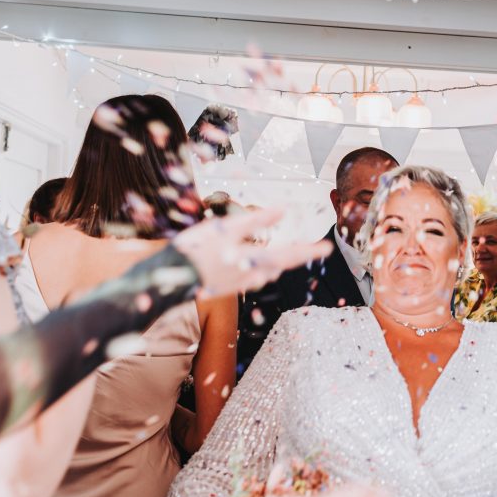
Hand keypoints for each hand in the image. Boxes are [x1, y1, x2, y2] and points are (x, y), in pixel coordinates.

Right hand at [174, 208, 330, 297]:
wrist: (168, 279)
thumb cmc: (197, 250)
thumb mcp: (227, 228)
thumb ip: (257, 220)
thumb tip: (283, 209)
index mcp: (255, 261)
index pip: (291, 255)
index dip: (310, 250)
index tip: (328, 247)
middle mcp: (252, 276)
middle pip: (281, 265)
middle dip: (296, 255)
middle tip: (312, 248)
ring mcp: (239, 284)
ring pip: (266, 272)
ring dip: (279, 262)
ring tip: (289, 254)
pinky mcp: (226, 287)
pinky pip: (251, 277)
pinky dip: (259, 268)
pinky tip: (255, 265)